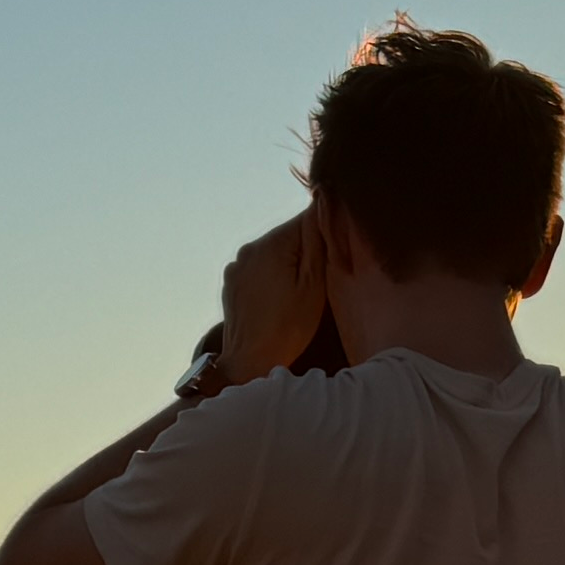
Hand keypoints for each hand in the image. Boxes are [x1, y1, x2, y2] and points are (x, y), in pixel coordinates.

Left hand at [215, 207, 328, 388]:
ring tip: (296, 297)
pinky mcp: (232, 282)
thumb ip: (318, 239)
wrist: (249, 363)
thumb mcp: (314, 284)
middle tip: (316, 285)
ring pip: (274, 254)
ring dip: (289, 266)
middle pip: (289, 236)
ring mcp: (237, 265)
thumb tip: (322, 200)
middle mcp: (250, 249)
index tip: (332, 260)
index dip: (325, 237)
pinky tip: (278, 302)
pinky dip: (272, 279)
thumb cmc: (288, 328)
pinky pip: (259, 270)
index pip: (307, 219)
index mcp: (271, 244)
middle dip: (306, 253)